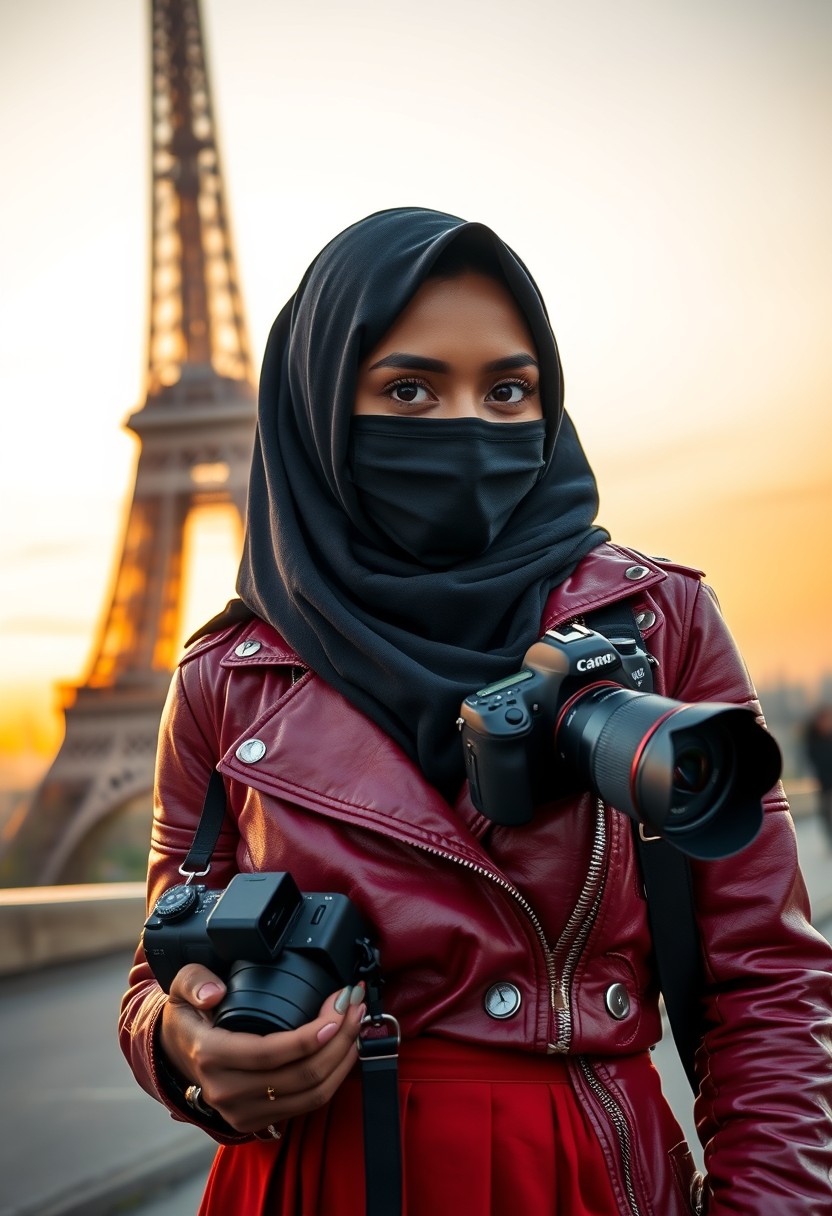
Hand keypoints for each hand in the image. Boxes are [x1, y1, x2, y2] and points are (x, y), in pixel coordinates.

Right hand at [159, 964, 365, 1133]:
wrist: (178, 1053)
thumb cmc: (189, 1016)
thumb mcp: (182, 988)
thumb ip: (195, 981)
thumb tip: (214, 993)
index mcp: (211, 1056)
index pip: (270, 1053)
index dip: (309, 1036)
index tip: (337, 1010)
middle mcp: (227, 1091)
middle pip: (300, 1075)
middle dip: (339, 1039)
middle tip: (354, 1005)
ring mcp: (243, 1112)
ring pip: (311, 1095)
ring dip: (343, 1059)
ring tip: (356, 1024)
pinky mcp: (257, 1121)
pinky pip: (307, 1105)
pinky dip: (333, 1078)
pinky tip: (344, 1049)